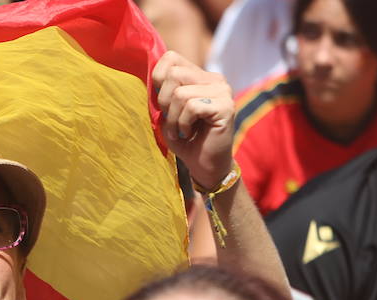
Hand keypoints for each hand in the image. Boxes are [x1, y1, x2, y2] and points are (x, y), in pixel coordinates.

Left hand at [151, 50, 233, 191]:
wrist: (206, 165)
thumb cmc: (185, 140)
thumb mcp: (167, 113)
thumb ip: (161, 93)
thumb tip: (150, 78)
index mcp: (200, 76)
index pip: (171, 57)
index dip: (158, 78)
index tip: (161, 103)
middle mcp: (215, 79)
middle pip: (173, 74)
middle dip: (164, 101)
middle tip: (171, 121)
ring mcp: (223, 91)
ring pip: (180, 93)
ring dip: (173, 118)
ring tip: (180, 131)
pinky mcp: (226, 106)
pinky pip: (191, 107)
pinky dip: (183, 124)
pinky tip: (188, 133)